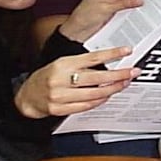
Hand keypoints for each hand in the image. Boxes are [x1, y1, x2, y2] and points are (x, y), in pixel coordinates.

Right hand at [14, 46, 139, 117]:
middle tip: (133, 72)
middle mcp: (62, 79)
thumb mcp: (62, 64)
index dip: (112, 54)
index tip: (126, 50)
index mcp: (64, 64)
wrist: (27, 96)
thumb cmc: (48, 77)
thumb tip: (108, 63)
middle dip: (119, 75)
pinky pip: (86, 106)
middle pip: (97, 77)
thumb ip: (82, 64)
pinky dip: (100, 101)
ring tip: (124, 83)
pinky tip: (108, 96)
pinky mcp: (60, 109)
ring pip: (95, 93)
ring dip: (113, 89)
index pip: (92, 57)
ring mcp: (60, 95)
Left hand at [58, 0, 153, 42]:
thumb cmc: (84, 16)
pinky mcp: (112, 9)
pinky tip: (138, 10)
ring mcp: (110, 0)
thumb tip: (138, 0)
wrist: (77, 31)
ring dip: (135, 1)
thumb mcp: (107, 8)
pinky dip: (131, 8)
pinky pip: (125, 6)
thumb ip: (124, 3)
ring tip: (146, 2)